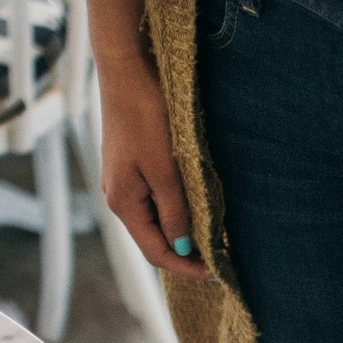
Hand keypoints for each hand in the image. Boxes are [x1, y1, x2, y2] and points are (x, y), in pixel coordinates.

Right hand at [98, 53, 210, 279]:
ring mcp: (124, 182)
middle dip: (188, 252)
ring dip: (185, 231)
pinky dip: (177, 210)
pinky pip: (156, 200)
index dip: (187, 267)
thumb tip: (183, 246)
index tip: (218, 273)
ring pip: (157, 220)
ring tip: (215, 236)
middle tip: (223, 258)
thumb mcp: (166, 169)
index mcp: (123, 203)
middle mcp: (119, 197)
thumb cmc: (146, 115)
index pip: (156, 252)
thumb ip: (175, 211)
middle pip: (156, 239)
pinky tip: (198, 208)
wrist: (128, 69)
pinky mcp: (132, 166)